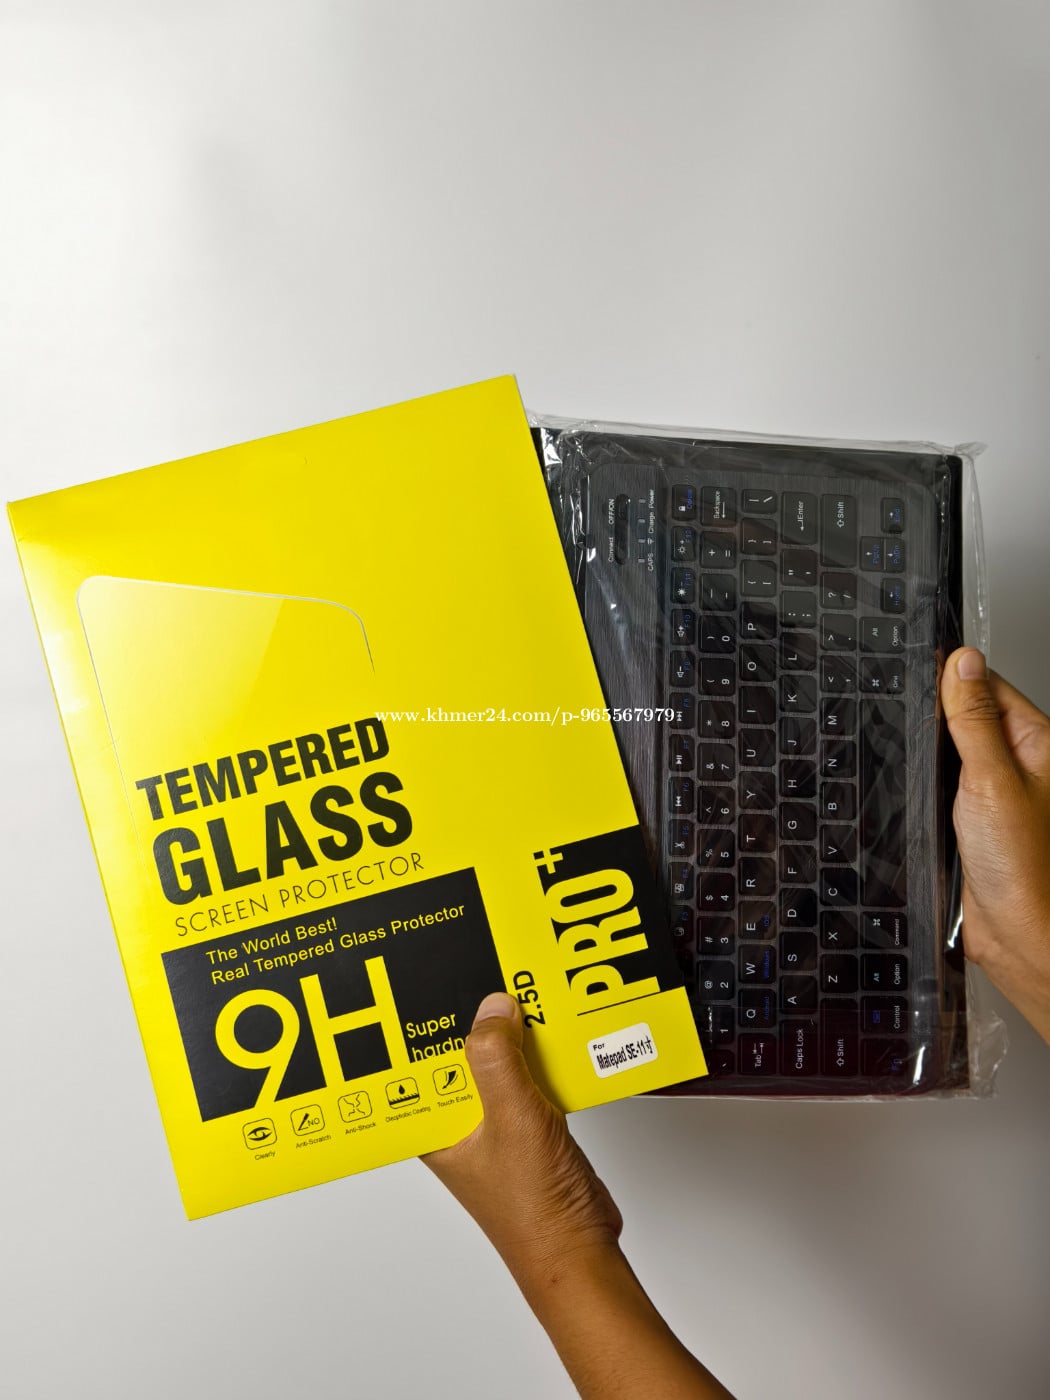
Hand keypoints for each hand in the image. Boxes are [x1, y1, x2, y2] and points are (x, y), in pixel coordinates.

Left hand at [422, 994, 733, 1398]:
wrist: (581, 1250)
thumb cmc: (534, 1212)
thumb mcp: (513, 1120)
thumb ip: (498, 1060)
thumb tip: (492, 1008)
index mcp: (434, 1128)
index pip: (412, 1065)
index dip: (418, 1025)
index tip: (429, 982)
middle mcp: (458, 1123)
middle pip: (456, 1056)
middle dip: (471, 1022)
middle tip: (483, 978)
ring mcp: (493, 1123)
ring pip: (494, 1063)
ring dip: (509, 1037)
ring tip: (520, 996)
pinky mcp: (527, 1123)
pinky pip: (526, 1075)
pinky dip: (538, 1055)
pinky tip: (551, 1033)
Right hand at [941, 647, 1049, 1042]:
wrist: (1016, 936)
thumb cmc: (1025, 866)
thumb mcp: (991, 779)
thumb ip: (972, 719)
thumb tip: (962, 661)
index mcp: (1038, 744)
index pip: (990, 687)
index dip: (954, 677)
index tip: (917, 672)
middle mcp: (1019, 765)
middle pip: (966, 717)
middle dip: (935, 719)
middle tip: (907, 721)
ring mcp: (992, 793)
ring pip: (948, 753)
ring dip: (927, 755)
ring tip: (911, 759)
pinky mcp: (968, 821)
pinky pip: (938, 788)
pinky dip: (922, 786)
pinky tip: (911, 790)